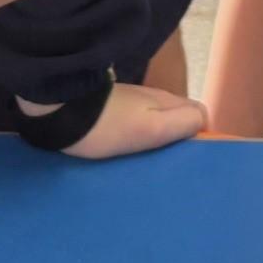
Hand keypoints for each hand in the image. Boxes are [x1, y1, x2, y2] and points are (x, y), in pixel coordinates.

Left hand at [17, 83, 208, 160]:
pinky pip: (138, 121)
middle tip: (168, 164)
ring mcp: (132, 101)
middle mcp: (153, 97)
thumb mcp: (150, 129)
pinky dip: (139, 135)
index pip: (198, 114)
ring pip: (158, 119)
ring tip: (149, 162)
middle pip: (179, 117)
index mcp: (166, 101)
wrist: (58, 111)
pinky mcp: (113, 107)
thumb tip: (204, 123)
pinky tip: (128, 151)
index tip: (188, 158)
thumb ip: (181, 124)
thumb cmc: (107, 126)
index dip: (200, 135)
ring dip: (159, 138)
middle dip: (180, 138)